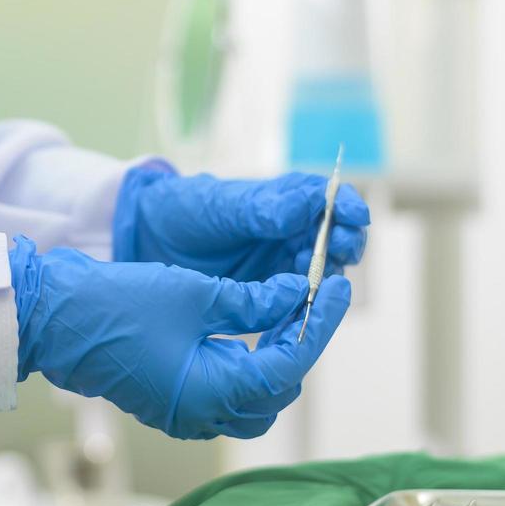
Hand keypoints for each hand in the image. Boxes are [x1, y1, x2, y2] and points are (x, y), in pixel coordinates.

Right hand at [10, 235, 351, 439]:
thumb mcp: (194, 294)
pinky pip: (224, 396)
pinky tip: (245, 328)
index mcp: (213, 391)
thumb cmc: (116, 306)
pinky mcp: (170, 403)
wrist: (53, 321)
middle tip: (307, 294)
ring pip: (254, 400)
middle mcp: (202, 414)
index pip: (289, 363)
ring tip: (280, 311)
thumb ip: (252, 300)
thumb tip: (294, 294)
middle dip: (298, 341)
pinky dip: (244, 367)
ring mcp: (185, 414)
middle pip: (278, 389)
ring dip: (273, 358)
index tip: (334, 287)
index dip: (318, 323)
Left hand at [113, 164, 369, 281]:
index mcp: (285, 199)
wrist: (149, 240)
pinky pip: (300, 299)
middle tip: (338, 252)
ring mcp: (284, 263)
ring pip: (323, 270)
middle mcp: (292, 230)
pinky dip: (306, 303)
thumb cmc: (185, 210)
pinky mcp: (271, 292)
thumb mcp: (220, 206)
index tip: (356, 216)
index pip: (329, 199)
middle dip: (343, 243)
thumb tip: (307, 205)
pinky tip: (299, 306)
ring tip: (313, 278)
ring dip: (326, 274)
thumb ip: (262, 209)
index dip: (347, 206)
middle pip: (336, 237)